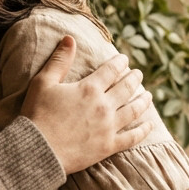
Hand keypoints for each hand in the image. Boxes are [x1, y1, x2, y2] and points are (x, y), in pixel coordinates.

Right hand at [20, 36, 153, 173]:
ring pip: (134, 110)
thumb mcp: (43, 83)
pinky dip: (144, 130)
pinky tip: (151, 124)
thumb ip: (59, 60)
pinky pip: (132, 137)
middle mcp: (104, 106)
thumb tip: (70, 38)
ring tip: (149, 95)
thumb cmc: (37, 114)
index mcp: (89, 89)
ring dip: (144, 101)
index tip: (124, 58)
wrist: (38, 150)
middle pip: (126, 88)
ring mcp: (109, 127)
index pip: (111, 70)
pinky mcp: (108, 146)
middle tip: (138, 74)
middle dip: (134, 78)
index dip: (119, 62)